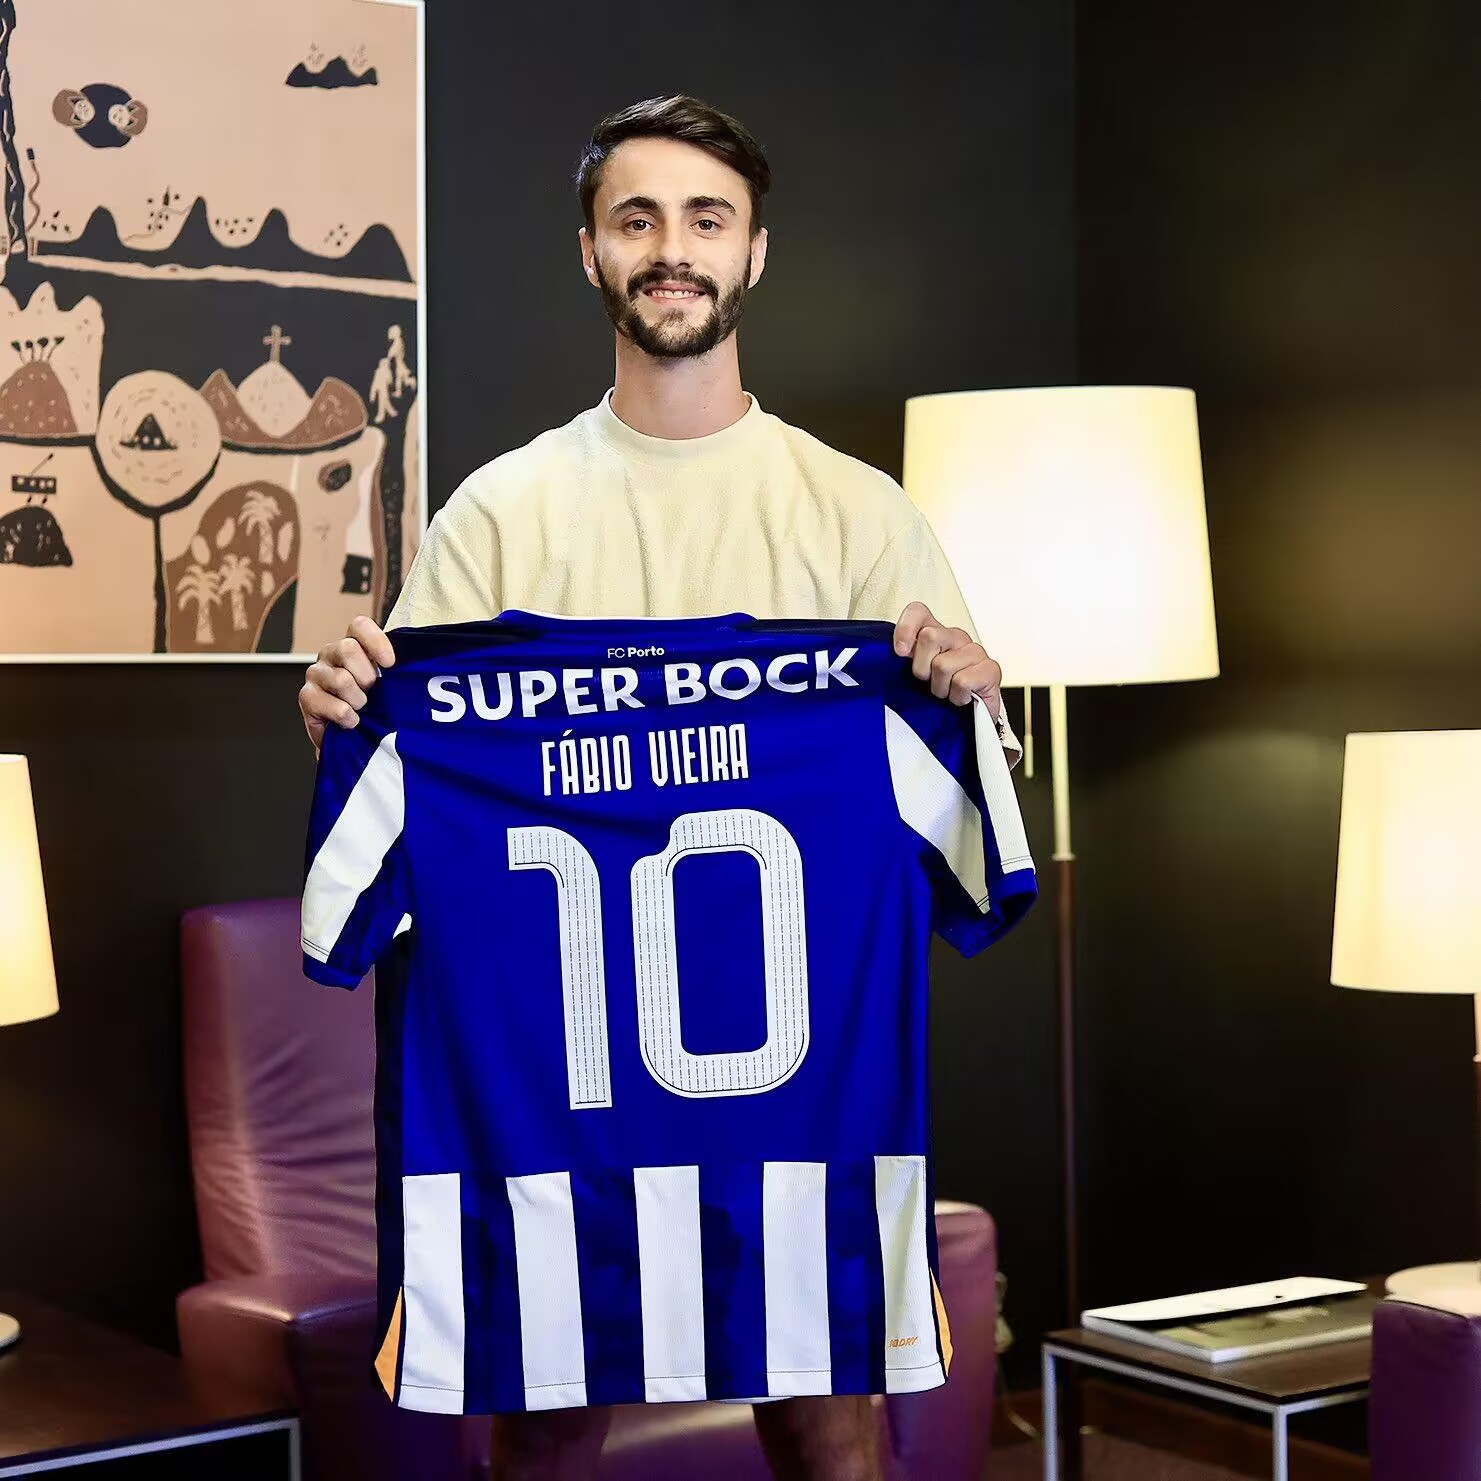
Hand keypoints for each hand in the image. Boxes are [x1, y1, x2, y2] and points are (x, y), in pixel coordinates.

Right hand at [299, 614, 395, 753]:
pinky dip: (348, 717)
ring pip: (341, 679)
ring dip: (359, 700)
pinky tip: (351, 721)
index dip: (376, 641)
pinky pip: (334, 705)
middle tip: (372, 692)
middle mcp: (331, 654)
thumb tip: (421, 661)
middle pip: (347, 649)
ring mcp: (316, 674)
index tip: (389, 664)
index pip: (359, 626)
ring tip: (362, 708)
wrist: (354, 739)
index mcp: (353, 645)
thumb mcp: (389, 683)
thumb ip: (397, 669)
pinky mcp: (307, 697)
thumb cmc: (374, 706)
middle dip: (367, 677)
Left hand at [892, 600, 1002, 717]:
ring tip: (946, 692)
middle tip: (928, 682)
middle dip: (922, 669)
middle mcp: (956, 637)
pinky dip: (957, 696)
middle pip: (929, 636)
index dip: (906, 628)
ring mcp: (975, 652)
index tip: (900, 652)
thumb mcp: (914, 675)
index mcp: (935, 633)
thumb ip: (902, 658)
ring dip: (940, 688)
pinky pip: (962, 681)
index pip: (918, 611)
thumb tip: (892, 652)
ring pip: (943, 665)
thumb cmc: (939, 693)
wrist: (969, 719)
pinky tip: (961, 697)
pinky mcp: (991, 669)